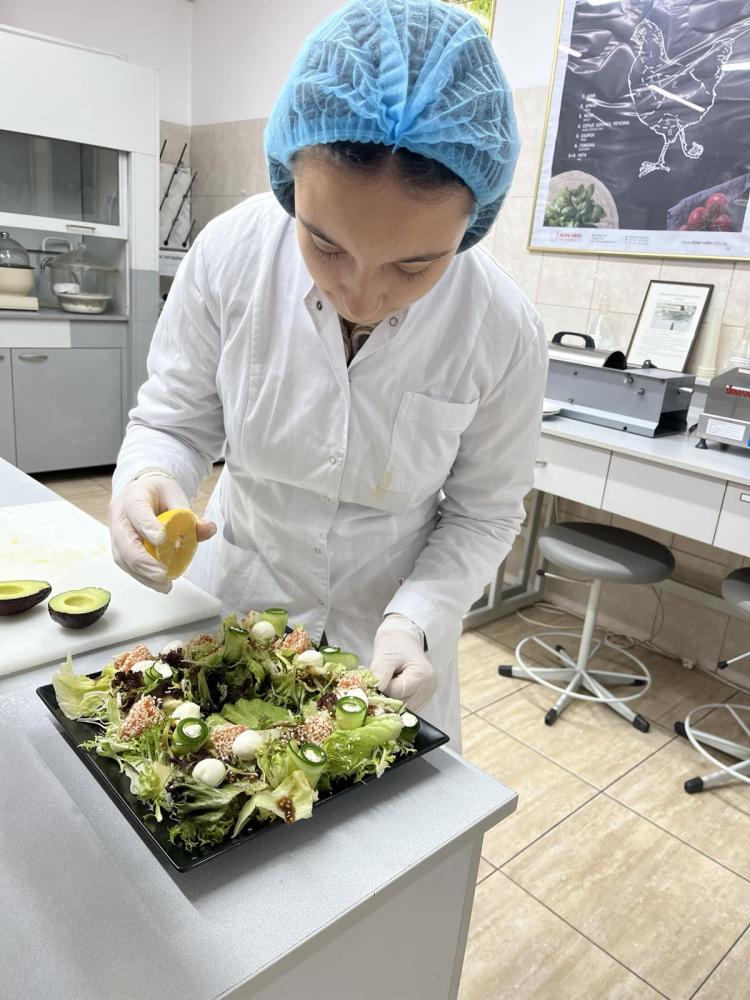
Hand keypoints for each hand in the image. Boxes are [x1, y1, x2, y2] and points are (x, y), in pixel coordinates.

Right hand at [109, 469, 215, 593]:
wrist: (142, 493)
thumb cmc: (159, 495)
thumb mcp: (177, 497)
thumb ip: (190, 516)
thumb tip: (207, 529)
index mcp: (134, 497)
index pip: (137, 511)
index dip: (148, 526)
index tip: (163, 540)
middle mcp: (119, 515)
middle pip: (124, 540)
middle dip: (142, 561)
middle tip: (162, 575)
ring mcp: (116, 533)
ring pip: (122, 557)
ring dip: (143, 575)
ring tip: (164, 585)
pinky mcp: (119, 548)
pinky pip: (126, 564)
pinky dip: (142, 576)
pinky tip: (158, 583)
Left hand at [369, 614, 435, 711]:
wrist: (404, 639)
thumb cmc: (396, 644)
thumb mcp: (385, 657)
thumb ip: (378, 677)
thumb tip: (369, 696)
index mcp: (422, 675)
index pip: (396, 693)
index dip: (381, 689)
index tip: (372, 682)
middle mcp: (427, 689)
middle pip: (400, 703)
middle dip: (384, 696)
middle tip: (377, 681)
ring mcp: (425, 695)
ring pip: (401, 707)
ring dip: (388, 698)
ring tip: (386, 681)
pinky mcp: (421, 699)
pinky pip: (404, 706)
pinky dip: (394, 699)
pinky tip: (391, 686)